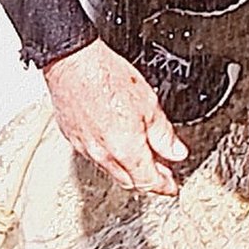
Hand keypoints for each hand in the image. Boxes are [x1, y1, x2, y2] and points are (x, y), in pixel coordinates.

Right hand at [41, 40, 185, 194]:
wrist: (73, 61)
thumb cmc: (106, 75)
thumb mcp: (148, 103)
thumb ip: (164, 134)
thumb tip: (175, 152)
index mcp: (125, 149)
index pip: (148, 181)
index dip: (164, 186)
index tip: (171, 186)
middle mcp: (103, 154)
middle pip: (129, 181)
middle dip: (147, 180)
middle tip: (160, 171)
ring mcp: (85, 147)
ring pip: (110, 170)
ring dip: (127, 168)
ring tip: (139, 154)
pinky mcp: (72, 137)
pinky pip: (94, 155)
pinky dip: (108, 155)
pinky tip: (115, 140)